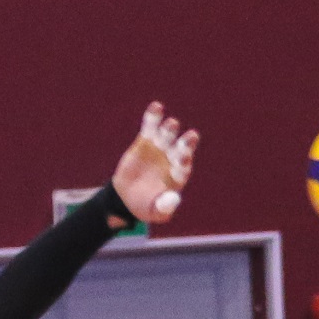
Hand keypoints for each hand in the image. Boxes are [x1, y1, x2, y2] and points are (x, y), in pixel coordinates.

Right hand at [113, 102, 197, 224]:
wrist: (127, 197)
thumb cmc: (145, 206)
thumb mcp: (155, 212)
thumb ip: (165, 206)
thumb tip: (176, 198)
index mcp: (178, 177)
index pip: (184, 167)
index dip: (185, 162)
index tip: (185, 158)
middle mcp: (172, 160)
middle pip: (181, 149)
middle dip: (186, 144)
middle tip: (192, 136)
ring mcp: (160, 148)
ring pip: (167, 136)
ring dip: (170, 129)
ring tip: (172, 123)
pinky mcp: (146, 141)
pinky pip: (150, 127)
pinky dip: (153, 117)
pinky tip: (157, 107)